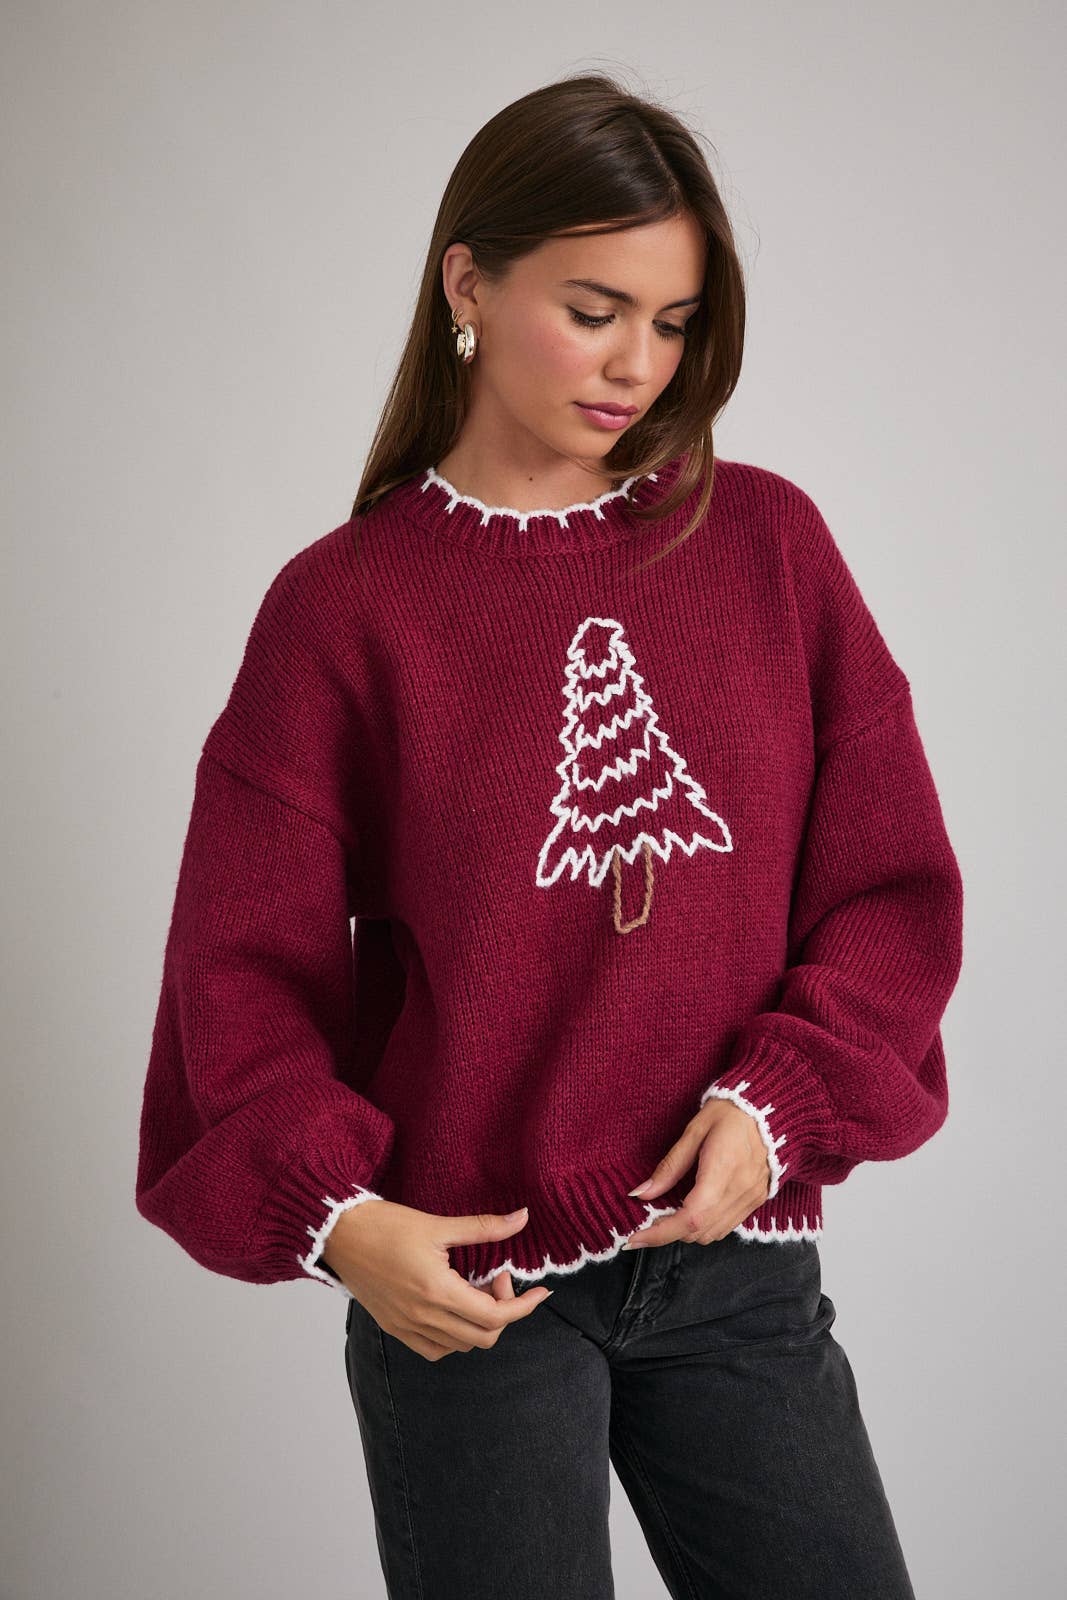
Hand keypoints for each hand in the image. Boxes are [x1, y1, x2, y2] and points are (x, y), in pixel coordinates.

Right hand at [323, 1200, 551, 1360]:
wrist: (340, 1233)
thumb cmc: (386, 1224)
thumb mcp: (439, 1224)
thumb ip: (484, 1227)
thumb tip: (523, 1218)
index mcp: (436, 1290)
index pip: (494, 1316)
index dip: (524, 1307)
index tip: (541, 1293)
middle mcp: (423, 1316)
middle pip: (484, 1337)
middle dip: (504, 1311)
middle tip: (497, 1278)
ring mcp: (407, 1327)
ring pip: (462, 1346)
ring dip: (480, 1323)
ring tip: (475, 1289)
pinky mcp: (395, 1328)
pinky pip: (436, 1349)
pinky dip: (455, 1336)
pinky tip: (455, 1308)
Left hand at [622, 1100, 771, 1248]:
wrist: (769, 1108)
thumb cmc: (729, 1113)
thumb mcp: (693, 1132)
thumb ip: (669, 1168)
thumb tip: (641, 1194)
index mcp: (722, 1170)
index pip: (690, 1217)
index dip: (660, 1233)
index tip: (635, 1239)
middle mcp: (740, 1191)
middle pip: (699, 1232)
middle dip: (669, 1232)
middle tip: (649, 1219)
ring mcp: (751, 1198)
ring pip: (713, 1234)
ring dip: (687, 1231)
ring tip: (670, 1213)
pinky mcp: (757, 1200)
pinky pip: (727, 1226)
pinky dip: (706, 1225)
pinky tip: (695, 1209)